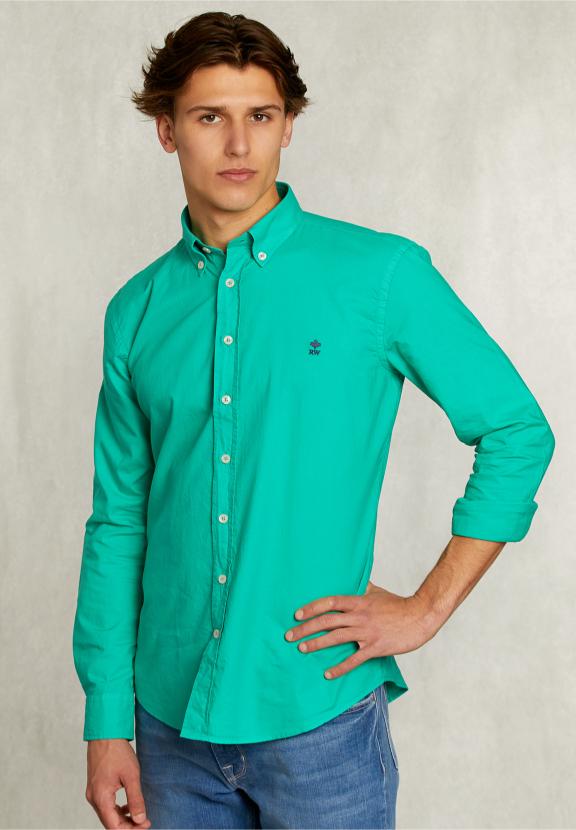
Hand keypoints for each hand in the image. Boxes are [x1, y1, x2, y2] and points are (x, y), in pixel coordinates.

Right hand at [85, 739, 150, 828]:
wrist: (105, 733)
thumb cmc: (117, 751)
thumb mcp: (131, 775)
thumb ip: (135, 799)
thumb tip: (140, 819)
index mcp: (100, 797)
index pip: (114, 826)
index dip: (131, 829)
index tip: (146, 825)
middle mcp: (93, 797)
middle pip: (109, 822)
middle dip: (127, 825)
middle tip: (145, 822)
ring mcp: (93, 792)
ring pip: (107, 814)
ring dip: (122, 818)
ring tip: (139, 815)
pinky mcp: (95, 786)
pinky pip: (105, 805)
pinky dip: (117, 809)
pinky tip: (128, 805)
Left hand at [284, 581, 436, 680]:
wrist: (420, 616)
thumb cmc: (398, 604)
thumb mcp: (377, 592)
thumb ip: (362, 588)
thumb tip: (352, 580)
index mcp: (359, 601)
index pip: (330, 602)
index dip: (311, 608)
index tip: (296, 615)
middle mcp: (359, 616)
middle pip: (327, 621)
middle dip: (306, 628)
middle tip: (289, 635)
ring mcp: (367, 632)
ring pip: (336, 638)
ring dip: (317, 644)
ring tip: (301, 649)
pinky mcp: (376, 647)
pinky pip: (354, 659)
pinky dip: (340, 668)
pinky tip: (327, 674)